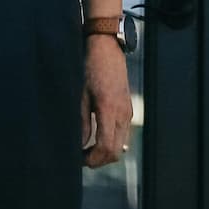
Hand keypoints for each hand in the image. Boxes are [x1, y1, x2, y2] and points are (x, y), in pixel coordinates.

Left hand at [81, 36, 131, 168]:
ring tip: (88, 149)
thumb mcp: (81, 95)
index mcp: (109, 109)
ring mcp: (128, 111)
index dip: (93, 159)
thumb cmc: (90, 68)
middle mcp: (122, 113)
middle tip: (82, 157)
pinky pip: (123, 134)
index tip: (79, 159)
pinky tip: (97, 137)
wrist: (107, 48)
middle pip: (116, 152)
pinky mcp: (128, 109)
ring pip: (121, 146)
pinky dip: (112, 142)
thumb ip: (82, 123)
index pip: (106, 147)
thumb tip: (80, 145)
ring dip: (106, 152)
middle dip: (99, 160)